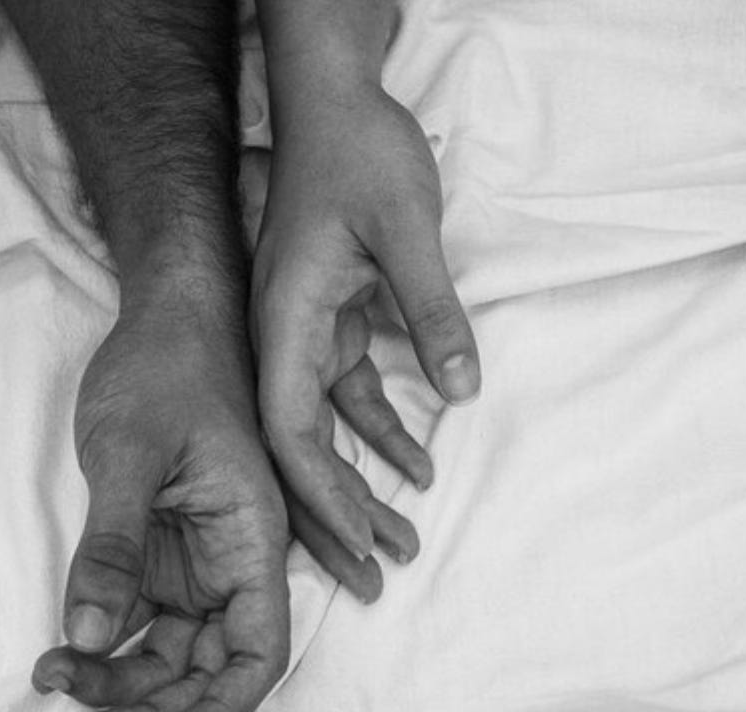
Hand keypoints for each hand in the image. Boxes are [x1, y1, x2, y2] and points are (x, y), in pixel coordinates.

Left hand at [32, 305, 288, 711]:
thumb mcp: (130, 454)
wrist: (162, 317)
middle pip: (208, 666)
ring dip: (119, 680)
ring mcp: (194, 559)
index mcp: (251, 538)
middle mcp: (231, 560)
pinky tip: (59, 655)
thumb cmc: (163, 369)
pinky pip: (137, 619)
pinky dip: (103, 645)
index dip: (221, 708)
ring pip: (169, 651)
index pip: (259, 651)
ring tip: (56, 680)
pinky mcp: (158, 551)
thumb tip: (90, 636)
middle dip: (153, 705)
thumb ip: (112, 547)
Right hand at [252, 86, 479, 601]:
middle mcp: (282, 336)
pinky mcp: (327, 320)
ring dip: (361, 483)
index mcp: (285, 319)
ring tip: (403, 541)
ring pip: (323, 430)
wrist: (333, 101)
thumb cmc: (360, 153)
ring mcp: (302, 331)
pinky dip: (382, 432)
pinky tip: (421, 464)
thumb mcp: (407, 227)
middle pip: (298, 447)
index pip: (291, 429)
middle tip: (380, 577)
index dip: (321, 494)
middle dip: (335, 515)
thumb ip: (433, 311)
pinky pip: (349, 394)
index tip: (360, 545)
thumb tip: (463, 393)